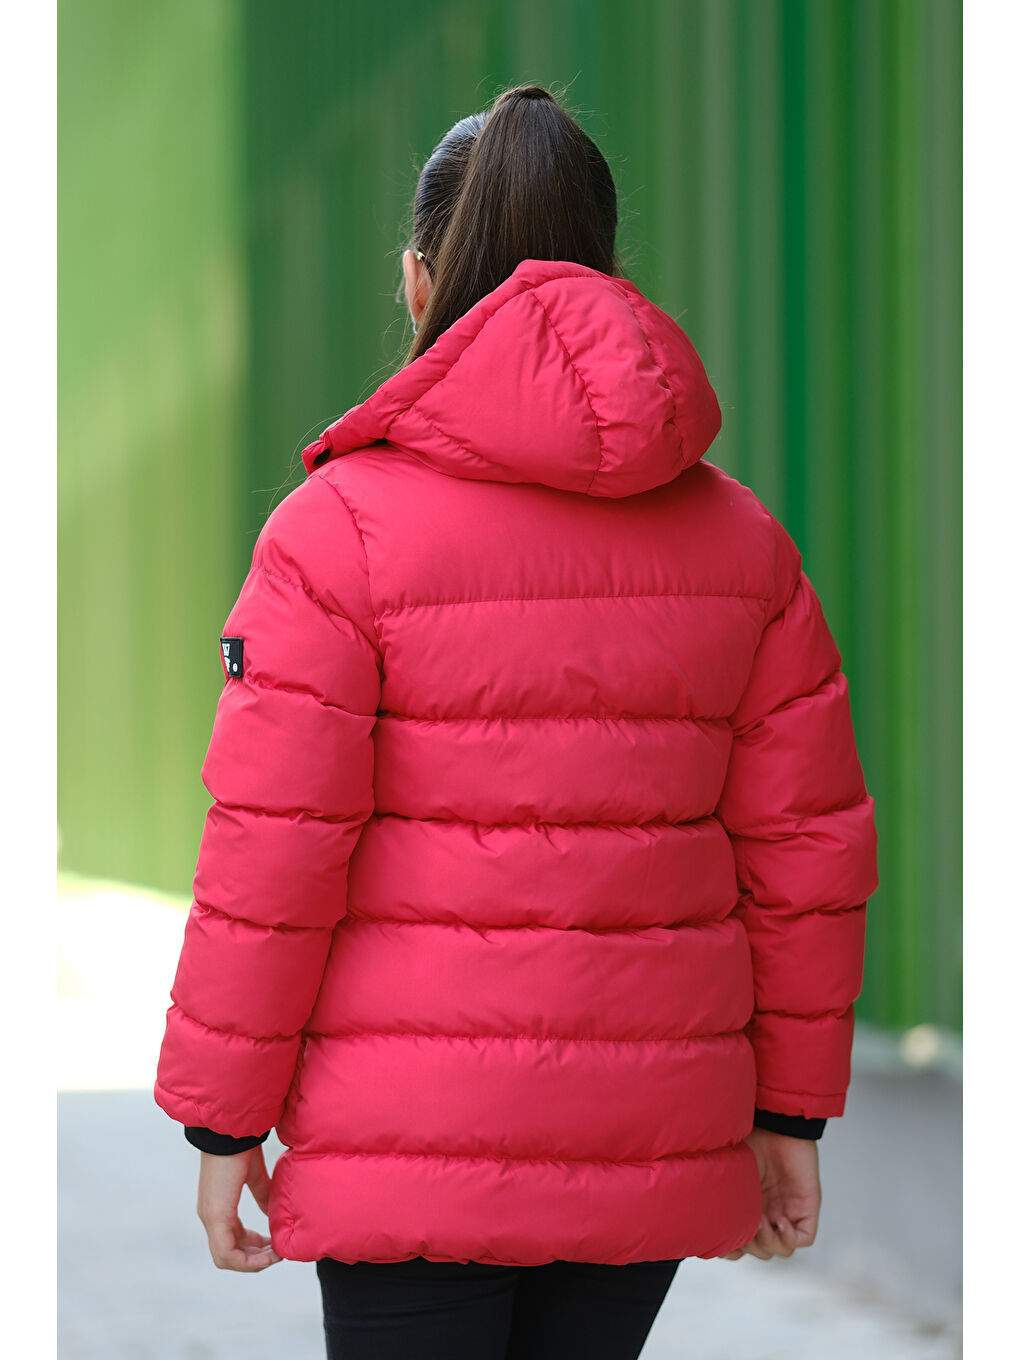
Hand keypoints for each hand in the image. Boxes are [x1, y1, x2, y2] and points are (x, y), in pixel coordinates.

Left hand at [196, 1143, 282, 1270]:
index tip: (274, 1242)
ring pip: (226, 1258)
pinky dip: (248, 1259)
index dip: (253, 1248)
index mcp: (218, 1208)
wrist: (230, 1131)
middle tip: (278, 1252)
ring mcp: (211, 1218)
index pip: (231, 1241)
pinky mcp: (216, 1217)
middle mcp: (210, 1217)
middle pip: (228, 1255)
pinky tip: (269, 1251)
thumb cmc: (240, 1147)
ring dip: (253, 1262)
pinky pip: (227, 1253)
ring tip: (276, 1254)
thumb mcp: (254, 1175)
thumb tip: (271, 1214)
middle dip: (255, 1259)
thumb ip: (262, 1195)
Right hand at [723, 1127, 821, 1260]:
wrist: (775, 1124)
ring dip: (768, 1243)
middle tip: (743, 1226)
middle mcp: (766, 1212)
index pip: (739, 1243)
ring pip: (780, 1249)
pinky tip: (779, 1221)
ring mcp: (786, 1211)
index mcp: (746, 1207)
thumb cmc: (749, 1140)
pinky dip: (788, 1237)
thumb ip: (713, 1192)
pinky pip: (802, 1238)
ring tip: (760, 1222)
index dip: (730, 1248)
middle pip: (759, 1250)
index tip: (721, 1242)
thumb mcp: (724, 1171)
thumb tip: (689, 1213)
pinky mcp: (805, 1208)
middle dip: (749, 1246)